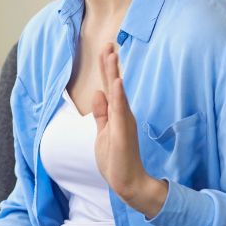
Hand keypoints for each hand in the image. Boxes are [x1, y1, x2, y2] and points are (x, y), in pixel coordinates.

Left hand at [92, 43, 167, 217]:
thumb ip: (101, 113)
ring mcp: (123, 121)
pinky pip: (120, 110)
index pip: (109, 86)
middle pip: (113, 84)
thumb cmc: (116, 159)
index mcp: (116, 113)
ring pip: (117, 92)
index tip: (105, 49)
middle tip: (108, 43)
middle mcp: (122, 113)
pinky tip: (117, 82)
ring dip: (114, 73)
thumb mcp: (102, 132)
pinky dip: (119, 95)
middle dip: (109, 64)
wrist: (127, 182)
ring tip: (112, 54)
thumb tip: (98, 93)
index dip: (106, 68)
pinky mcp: (123, 131)